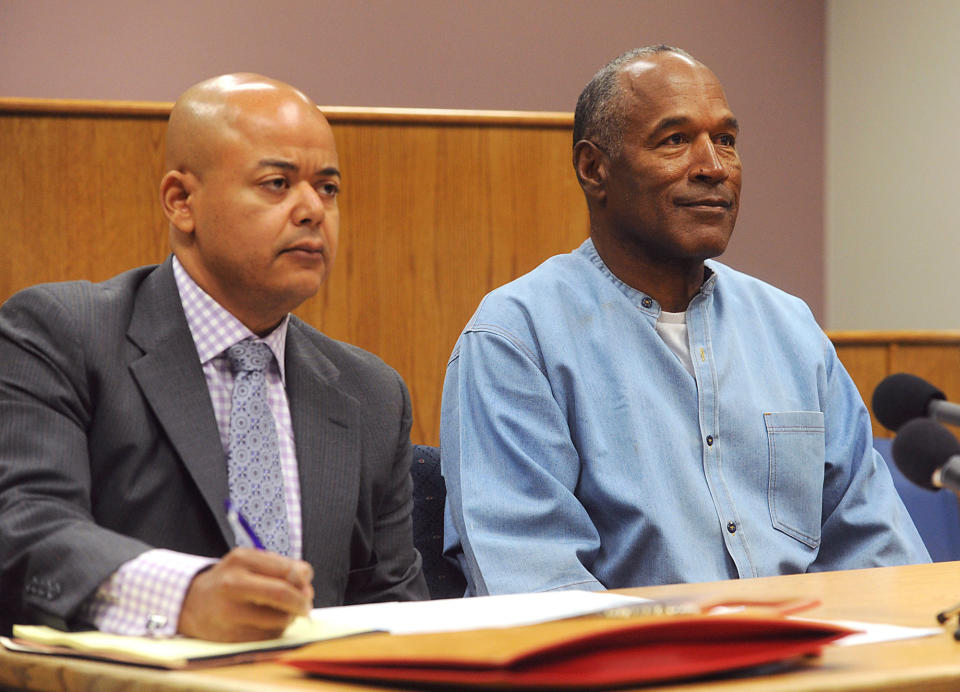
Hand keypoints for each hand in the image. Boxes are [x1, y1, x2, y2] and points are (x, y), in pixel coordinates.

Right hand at [178, 548, 313, 640]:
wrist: (190, 603)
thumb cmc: (229, 580)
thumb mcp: (250, 562)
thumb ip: (280, 566)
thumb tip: (306, 581)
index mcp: (241, 560)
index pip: (286, 571)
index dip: (303, 582)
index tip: (307, 587)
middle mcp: (232, 585)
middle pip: (282, 594)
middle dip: (301, 602)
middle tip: (305, 607)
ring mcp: (230, 613)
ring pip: (279, 619)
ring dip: (288, 619)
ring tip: (280, 613)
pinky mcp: (231, 637)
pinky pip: (268, 637)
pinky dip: (274, 632)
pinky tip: (265, 624)